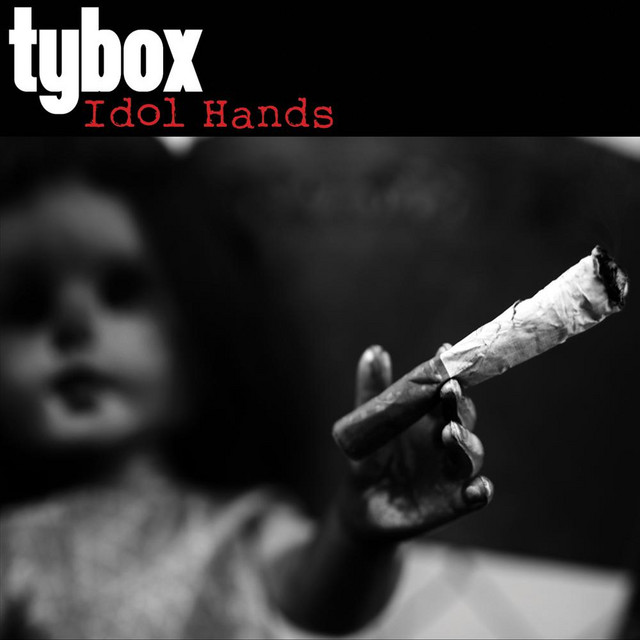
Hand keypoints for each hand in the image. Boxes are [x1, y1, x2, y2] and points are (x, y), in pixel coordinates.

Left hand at [337, 344, 493, 541]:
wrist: (361, 503)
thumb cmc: (370, 457)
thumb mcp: (367, 426)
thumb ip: (372, 390)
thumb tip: (374, 351)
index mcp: (429, 416)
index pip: (445, 390)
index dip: (448, 370)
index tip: (444, 352)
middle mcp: (447, 438)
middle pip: (463, 416)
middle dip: (459, 403)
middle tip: (449, 390)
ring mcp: (453, 470)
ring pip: (471, 452)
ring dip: (466, 441)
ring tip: (451, 433)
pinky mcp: (454, 500)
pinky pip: (474, 496)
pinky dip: (480, 492)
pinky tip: (479, 489)